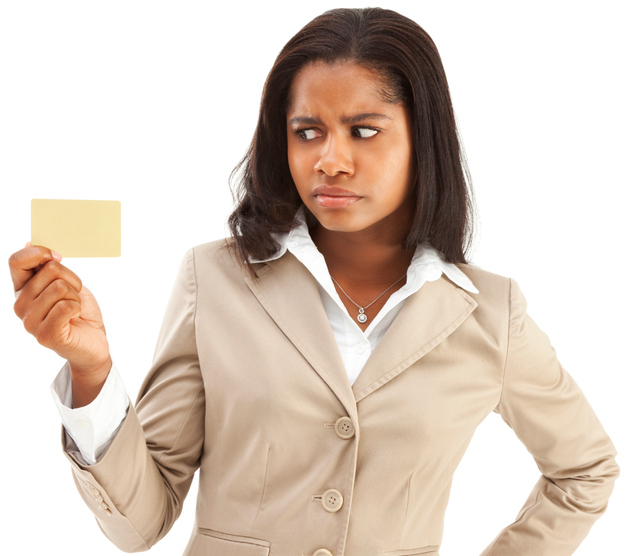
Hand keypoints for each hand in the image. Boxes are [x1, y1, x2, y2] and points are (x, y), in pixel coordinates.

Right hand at [9, 243, 110, 405]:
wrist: (94, 341)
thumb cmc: (79, 311)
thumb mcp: (65, 282)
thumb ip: (47, 267)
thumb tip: (28, 242)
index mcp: (22, 289)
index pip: (16, 261)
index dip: (39, 253)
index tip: (58, 257)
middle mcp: (20, 305)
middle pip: (49, 271)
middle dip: (72, 279)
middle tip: (74, 296)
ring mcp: (30, 322)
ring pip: (59, 287)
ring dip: (76, 296)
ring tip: (73, 309)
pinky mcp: (45, 335)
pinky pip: (65, 307)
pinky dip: (77, 308)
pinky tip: (74, 318)